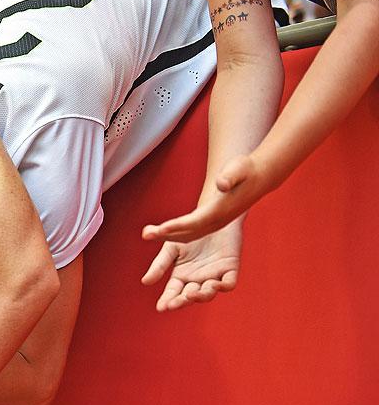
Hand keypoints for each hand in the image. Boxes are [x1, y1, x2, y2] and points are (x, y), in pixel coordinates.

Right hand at [141, 222, 242, 310]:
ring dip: (200, 296)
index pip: (173, 293)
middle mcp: (197, 280)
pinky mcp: (230, 268)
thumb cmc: (190, 232)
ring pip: (208, 293)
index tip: (161, 308)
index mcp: (181, 276)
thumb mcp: (171, 248)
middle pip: (188, 296)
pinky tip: (215, 284)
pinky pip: (229, 283)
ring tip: (191, 294)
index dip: (167, 301)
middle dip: (181, 301)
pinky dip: (224, 286)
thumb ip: (159, 264)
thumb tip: (145, 282)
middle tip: (174, 304)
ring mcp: (214, 275)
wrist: (212, 216)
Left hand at [142, 154, 276, 242]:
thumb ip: (230, 176)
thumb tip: (222, 183)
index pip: (196, 222)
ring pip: (188, 235)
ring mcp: (215, 224)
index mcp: (221, 211)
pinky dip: (175, 235)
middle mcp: (217, 222)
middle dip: (166, 235)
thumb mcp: (239, 168)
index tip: (160, 229)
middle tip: (146, 234)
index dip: (177, 226)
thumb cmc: (246, 170)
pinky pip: (191, 233)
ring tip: (148, 234)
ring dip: (168, 237)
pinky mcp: (212, 222)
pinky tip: (161, 233)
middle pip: (188, 233)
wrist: (258, 177)